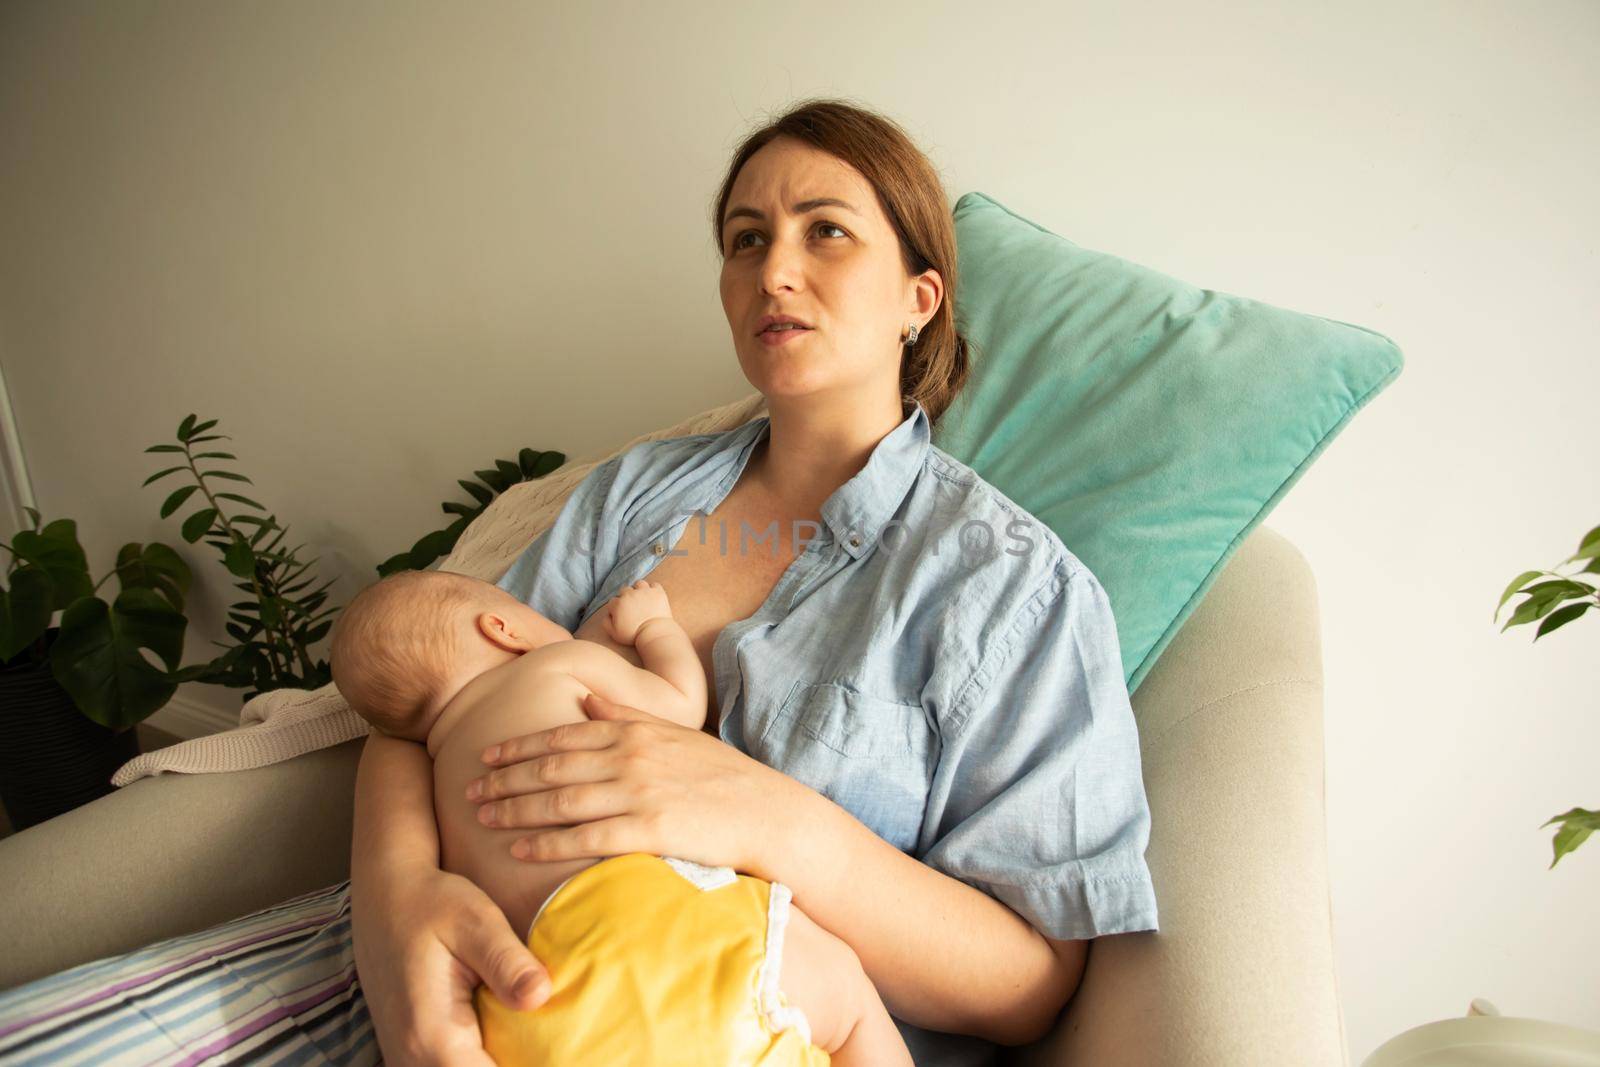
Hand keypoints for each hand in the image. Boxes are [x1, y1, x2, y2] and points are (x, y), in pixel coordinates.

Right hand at [352, 863, 550, 1066]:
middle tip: (555, 1046)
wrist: (386, 898)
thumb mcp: (476, 922)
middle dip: (517, 1064)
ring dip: (497, 1061)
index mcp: (434, 1038)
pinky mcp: (410, 1053)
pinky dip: (480, 1059)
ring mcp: (407, 1060)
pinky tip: (507, 1040)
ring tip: (535, 1043)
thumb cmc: (433, 904)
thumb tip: (540, 997)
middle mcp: (412, 1059)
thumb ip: (507, 963)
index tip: (560, 1052)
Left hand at [465, 691, 793, 876]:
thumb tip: (587, 701)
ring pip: (560, 799)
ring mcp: (639, 791)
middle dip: (505, 778)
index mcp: (635, 730)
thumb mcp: (675, 732)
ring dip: (515, 808)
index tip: (486, 755)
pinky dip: (547, 842)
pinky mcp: (648, 828)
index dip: (519, 746)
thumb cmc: (721, 775)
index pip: (563, 734)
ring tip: (482, 817)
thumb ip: (629, 715)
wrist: (766, 811)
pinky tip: (519, 849)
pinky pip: (585, 837)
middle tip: (468, 788)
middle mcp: (631, 755)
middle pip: (552, 765)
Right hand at [602, 579, 671, 644]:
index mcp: (618, 603)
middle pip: (624, 590)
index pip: (612, 602)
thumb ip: (605, 622)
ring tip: (642, 599)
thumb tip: (608, 614)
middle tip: (632, 608)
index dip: (615, 609)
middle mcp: (630, 594)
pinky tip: (653, 598)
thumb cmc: (634, 635)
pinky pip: (654, 585)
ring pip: (639, 584)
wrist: (654, 634)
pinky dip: (653, 590)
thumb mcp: (614, 633)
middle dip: (626, 598)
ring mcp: (645, 591)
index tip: (621, 615)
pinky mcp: (658, 592)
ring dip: (639, 590)